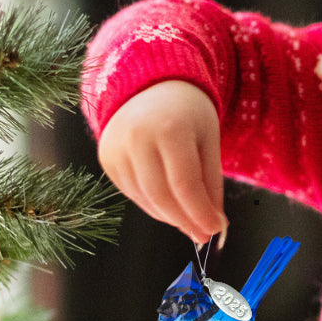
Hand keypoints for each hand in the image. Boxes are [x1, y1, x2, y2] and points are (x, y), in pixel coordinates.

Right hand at [97, 79, 227, 244]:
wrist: (150, 87)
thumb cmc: (186, 113)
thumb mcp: (208, 140)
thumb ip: (211, 183)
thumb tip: (215, 224)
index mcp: (169, 128)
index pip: (185, 184)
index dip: (200, 213)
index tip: (214, 229)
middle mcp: (137, 137)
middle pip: (162, 196)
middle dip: (185, 221)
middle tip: (202, 233)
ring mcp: (116, 148)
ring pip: (145, 199)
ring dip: (170, 216)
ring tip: (188, 218)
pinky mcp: (107, 158)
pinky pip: (132, 193)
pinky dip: (153, 205)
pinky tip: (168, 204)